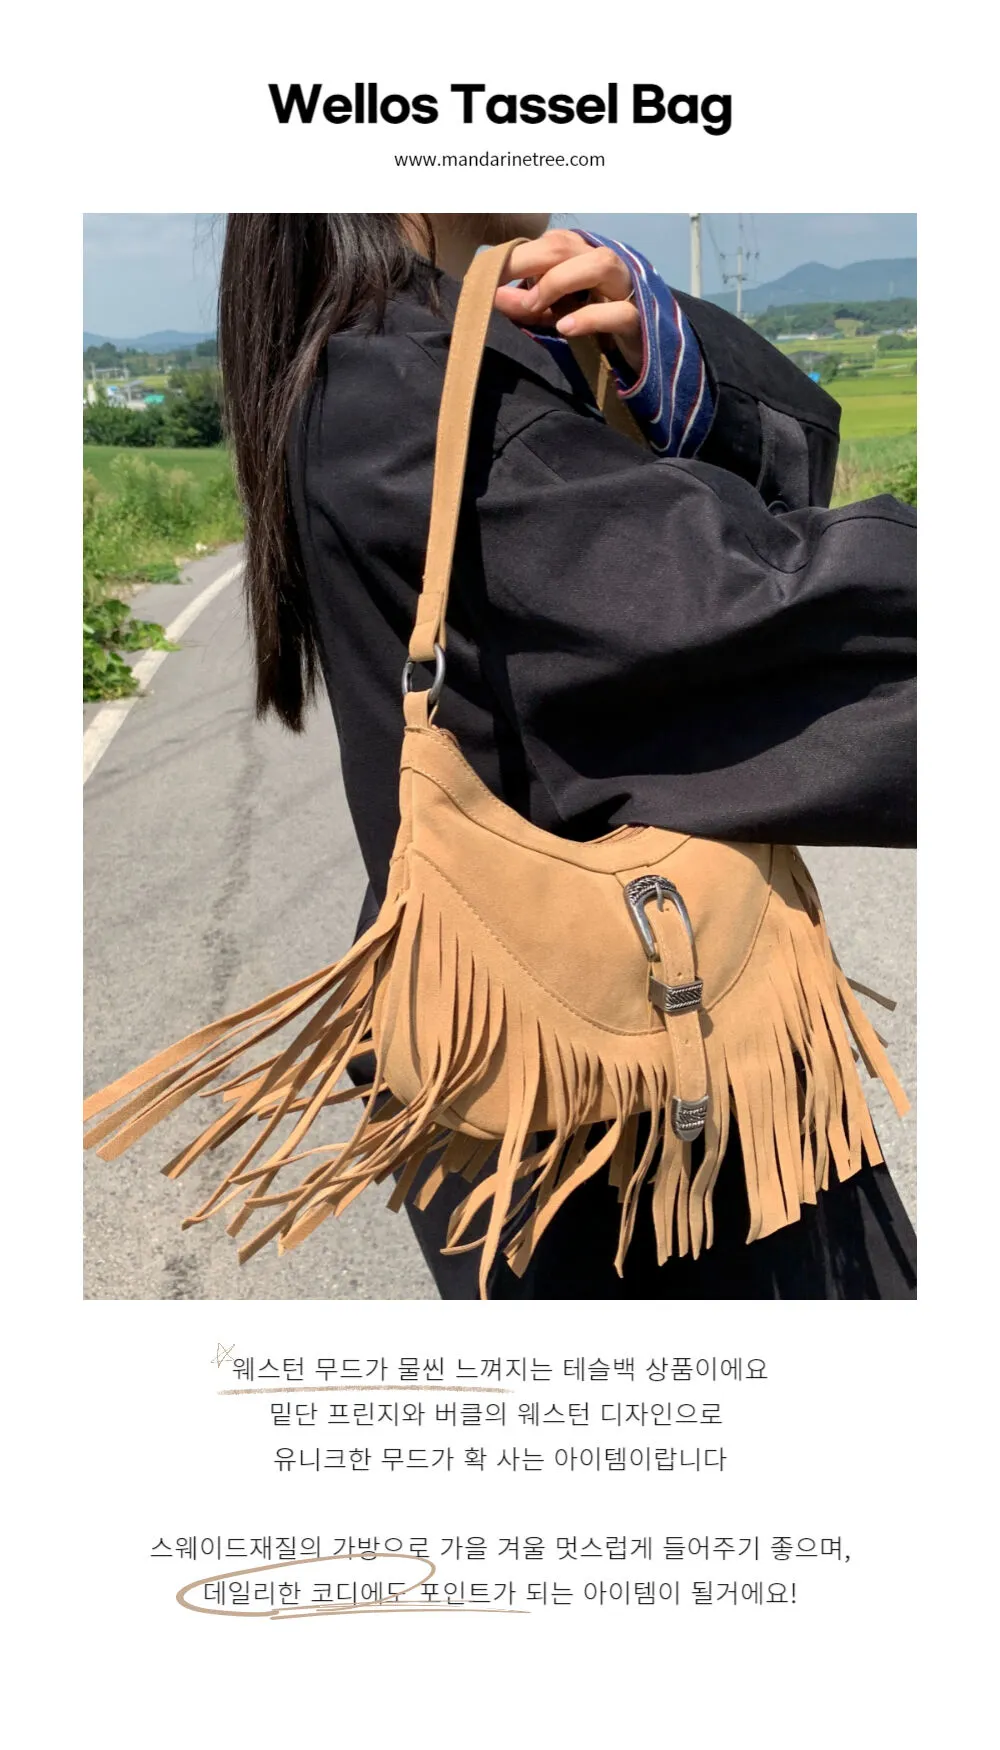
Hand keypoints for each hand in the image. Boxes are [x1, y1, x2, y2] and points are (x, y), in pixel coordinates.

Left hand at [494, 229, 641, 374]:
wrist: (644, 354)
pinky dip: (590, 317)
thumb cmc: (595, 327)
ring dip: (558, 283)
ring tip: (534, 308)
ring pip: (599, 264)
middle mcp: (607, 265)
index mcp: (586, 257)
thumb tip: (493, 295)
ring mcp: (627, 290)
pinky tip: (565, 328)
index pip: (550, 242)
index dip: (516, 256)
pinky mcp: (640, 322)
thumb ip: (528, 305)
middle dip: (528, 262)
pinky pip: (619, 312)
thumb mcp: (556, 315)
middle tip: (499, 290)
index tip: (486, 276)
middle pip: (567, 246)